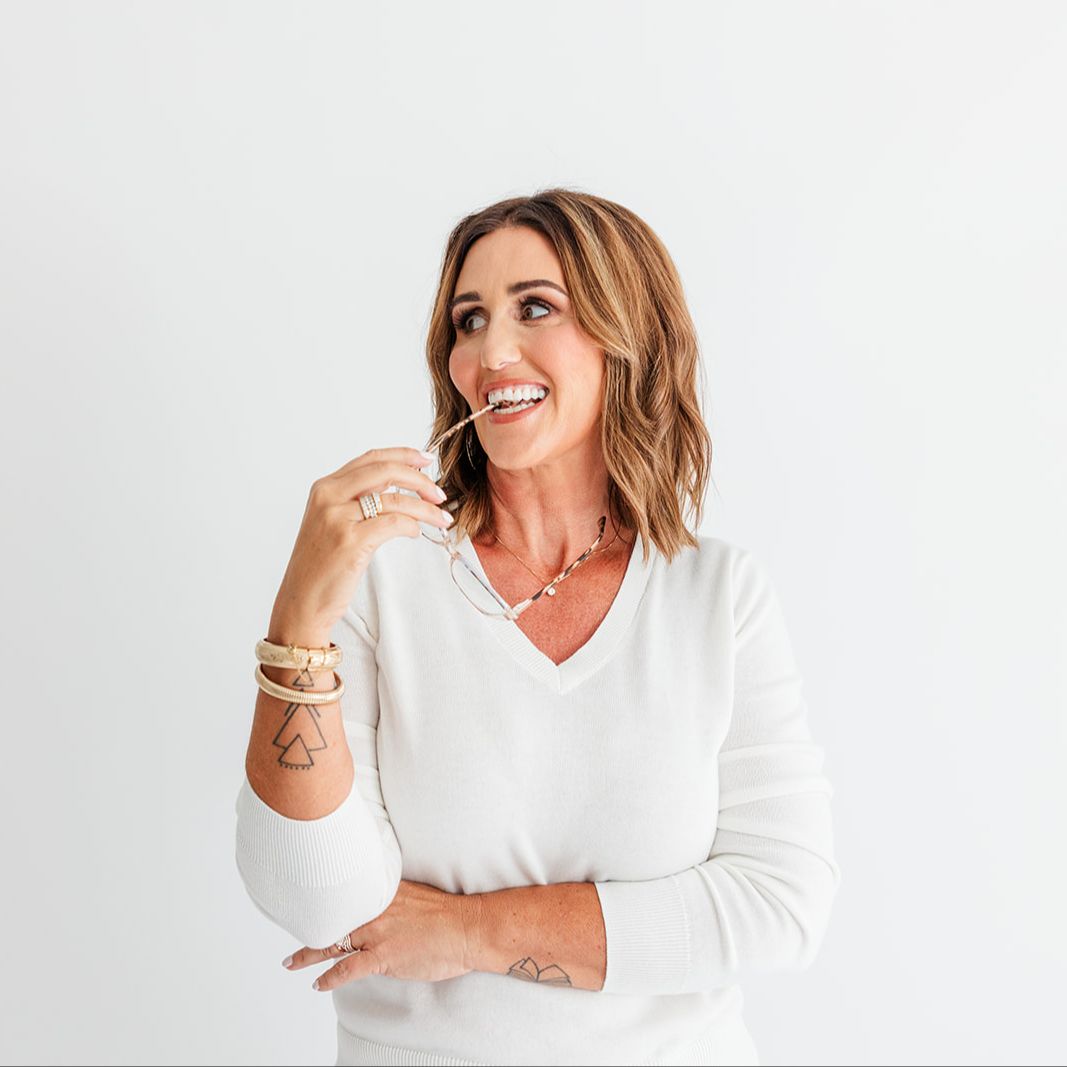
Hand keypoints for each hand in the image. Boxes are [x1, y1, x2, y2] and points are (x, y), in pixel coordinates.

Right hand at [269, 448, 452, 642]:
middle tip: (439, 494)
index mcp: (324, 488)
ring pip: (395, 499)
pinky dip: (412, 526)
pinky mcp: (350, 542)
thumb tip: (395, 485)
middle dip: (420, 480)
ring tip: (441, 518)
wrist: (301, 602)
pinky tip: (415, 533)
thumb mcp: (331, 522)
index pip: (371, 459)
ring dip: (425, 508)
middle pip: (385, 471)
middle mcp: (328, 497)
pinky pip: (394, 523)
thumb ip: (356, 500)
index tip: (426, 459)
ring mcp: (337, 519)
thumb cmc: (320, 566)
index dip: (403, 455)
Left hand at [282, 879, 481, 991]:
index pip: (346, 896)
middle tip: (291, 929)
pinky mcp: (384, 955)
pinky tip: (319, 983)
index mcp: (383, 892)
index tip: (309, 904)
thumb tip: (379, 903)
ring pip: (334, 943)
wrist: (466, 928)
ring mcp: (378, 932)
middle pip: (334, 918)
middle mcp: (376, 909)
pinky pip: (349, 968)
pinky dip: (331, 977)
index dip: (326, 903)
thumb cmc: (447, 913)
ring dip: (309, 954)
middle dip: (310, 926)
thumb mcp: (415, 894)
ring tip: (292, 962)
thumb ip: (392, 897)